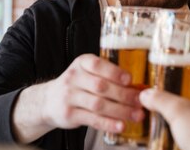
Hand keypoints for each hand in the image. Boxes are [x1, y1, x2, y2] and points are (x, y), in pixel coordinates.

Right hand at [12, 54, 142, 142]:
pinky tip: (121, 125)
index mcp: (81, 63)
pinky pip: (92, 120)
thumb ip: (107, 76)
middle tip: (140, 101)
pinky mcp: (69, 114)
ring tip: (137, 115)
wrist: (49, 100)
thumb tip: (137, 86)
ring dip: (120, 111)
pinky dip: (108, 124)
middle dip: (123, 95)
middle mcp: (73, 78)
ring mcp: (69, 97)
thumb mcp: (87, 72)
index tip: (130, 79)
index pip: (97, 65)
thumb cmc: (77, 85)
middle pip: (101, 86)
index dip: (114, 72)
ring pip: (98, 104)